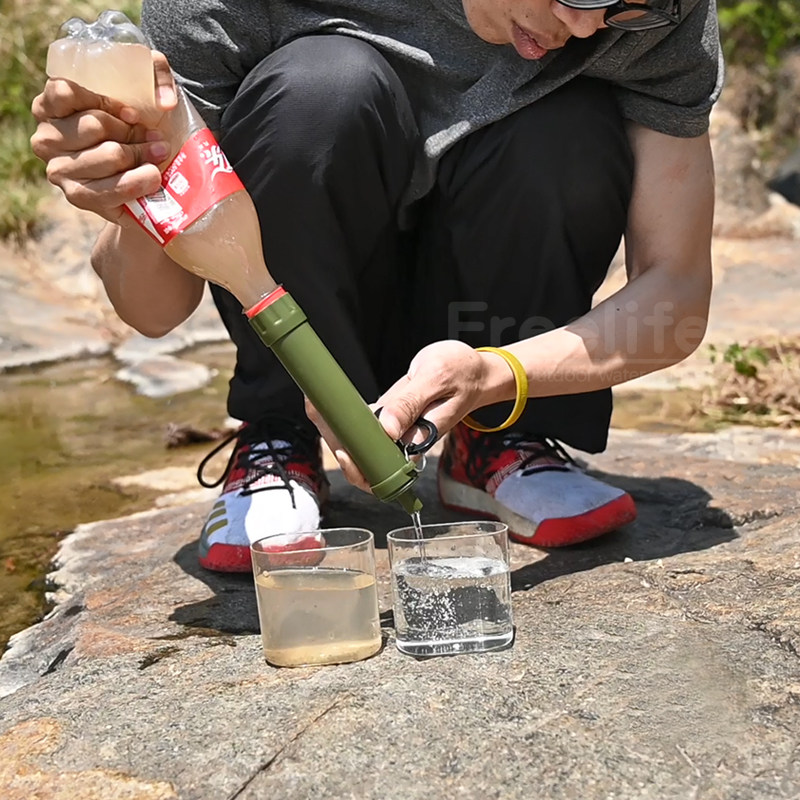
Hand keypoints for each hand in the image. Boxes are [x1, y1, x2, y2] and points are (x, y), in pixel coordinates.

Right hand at [30, 51, 177, 224]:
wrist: (138, 178)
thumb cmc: (133, 129)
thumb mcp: (141, 91)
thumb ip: (154, 73)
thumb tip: (165, 100)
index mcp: (49, 106)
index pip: (65, 92)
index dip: (104, 101)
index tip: (133, 114)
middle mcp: (46, 139)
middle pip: (94, 126)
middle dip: (133, 132)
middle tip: (156, 139)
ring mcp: (59, 171)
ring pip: (108, 155)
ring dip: (142, 154)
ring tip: (158, 155)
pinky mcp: (78, 197)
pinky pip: (111, 189)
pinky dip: (138, 181)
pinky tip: (152, 176)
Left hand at [306, 340, 490, 490]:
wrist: (477, 371)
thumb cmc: (463, 373)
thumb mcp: (437, 378)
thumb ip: (410, 403)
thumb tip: (386, 430)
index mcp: (419, 439)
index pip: (383, 467)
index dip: (358, 464)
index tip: (341, 447)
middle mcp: (404, 440)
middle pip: (363, 458)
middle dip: (335, 439)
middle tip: (315, 409)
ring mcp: (396, 430)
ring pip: (358, 441)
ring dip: (333, 427)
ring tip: (314, 401)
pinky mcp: (391, 417)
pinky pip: (362, 424)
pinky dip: (341, 414)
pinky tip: (326, 398)